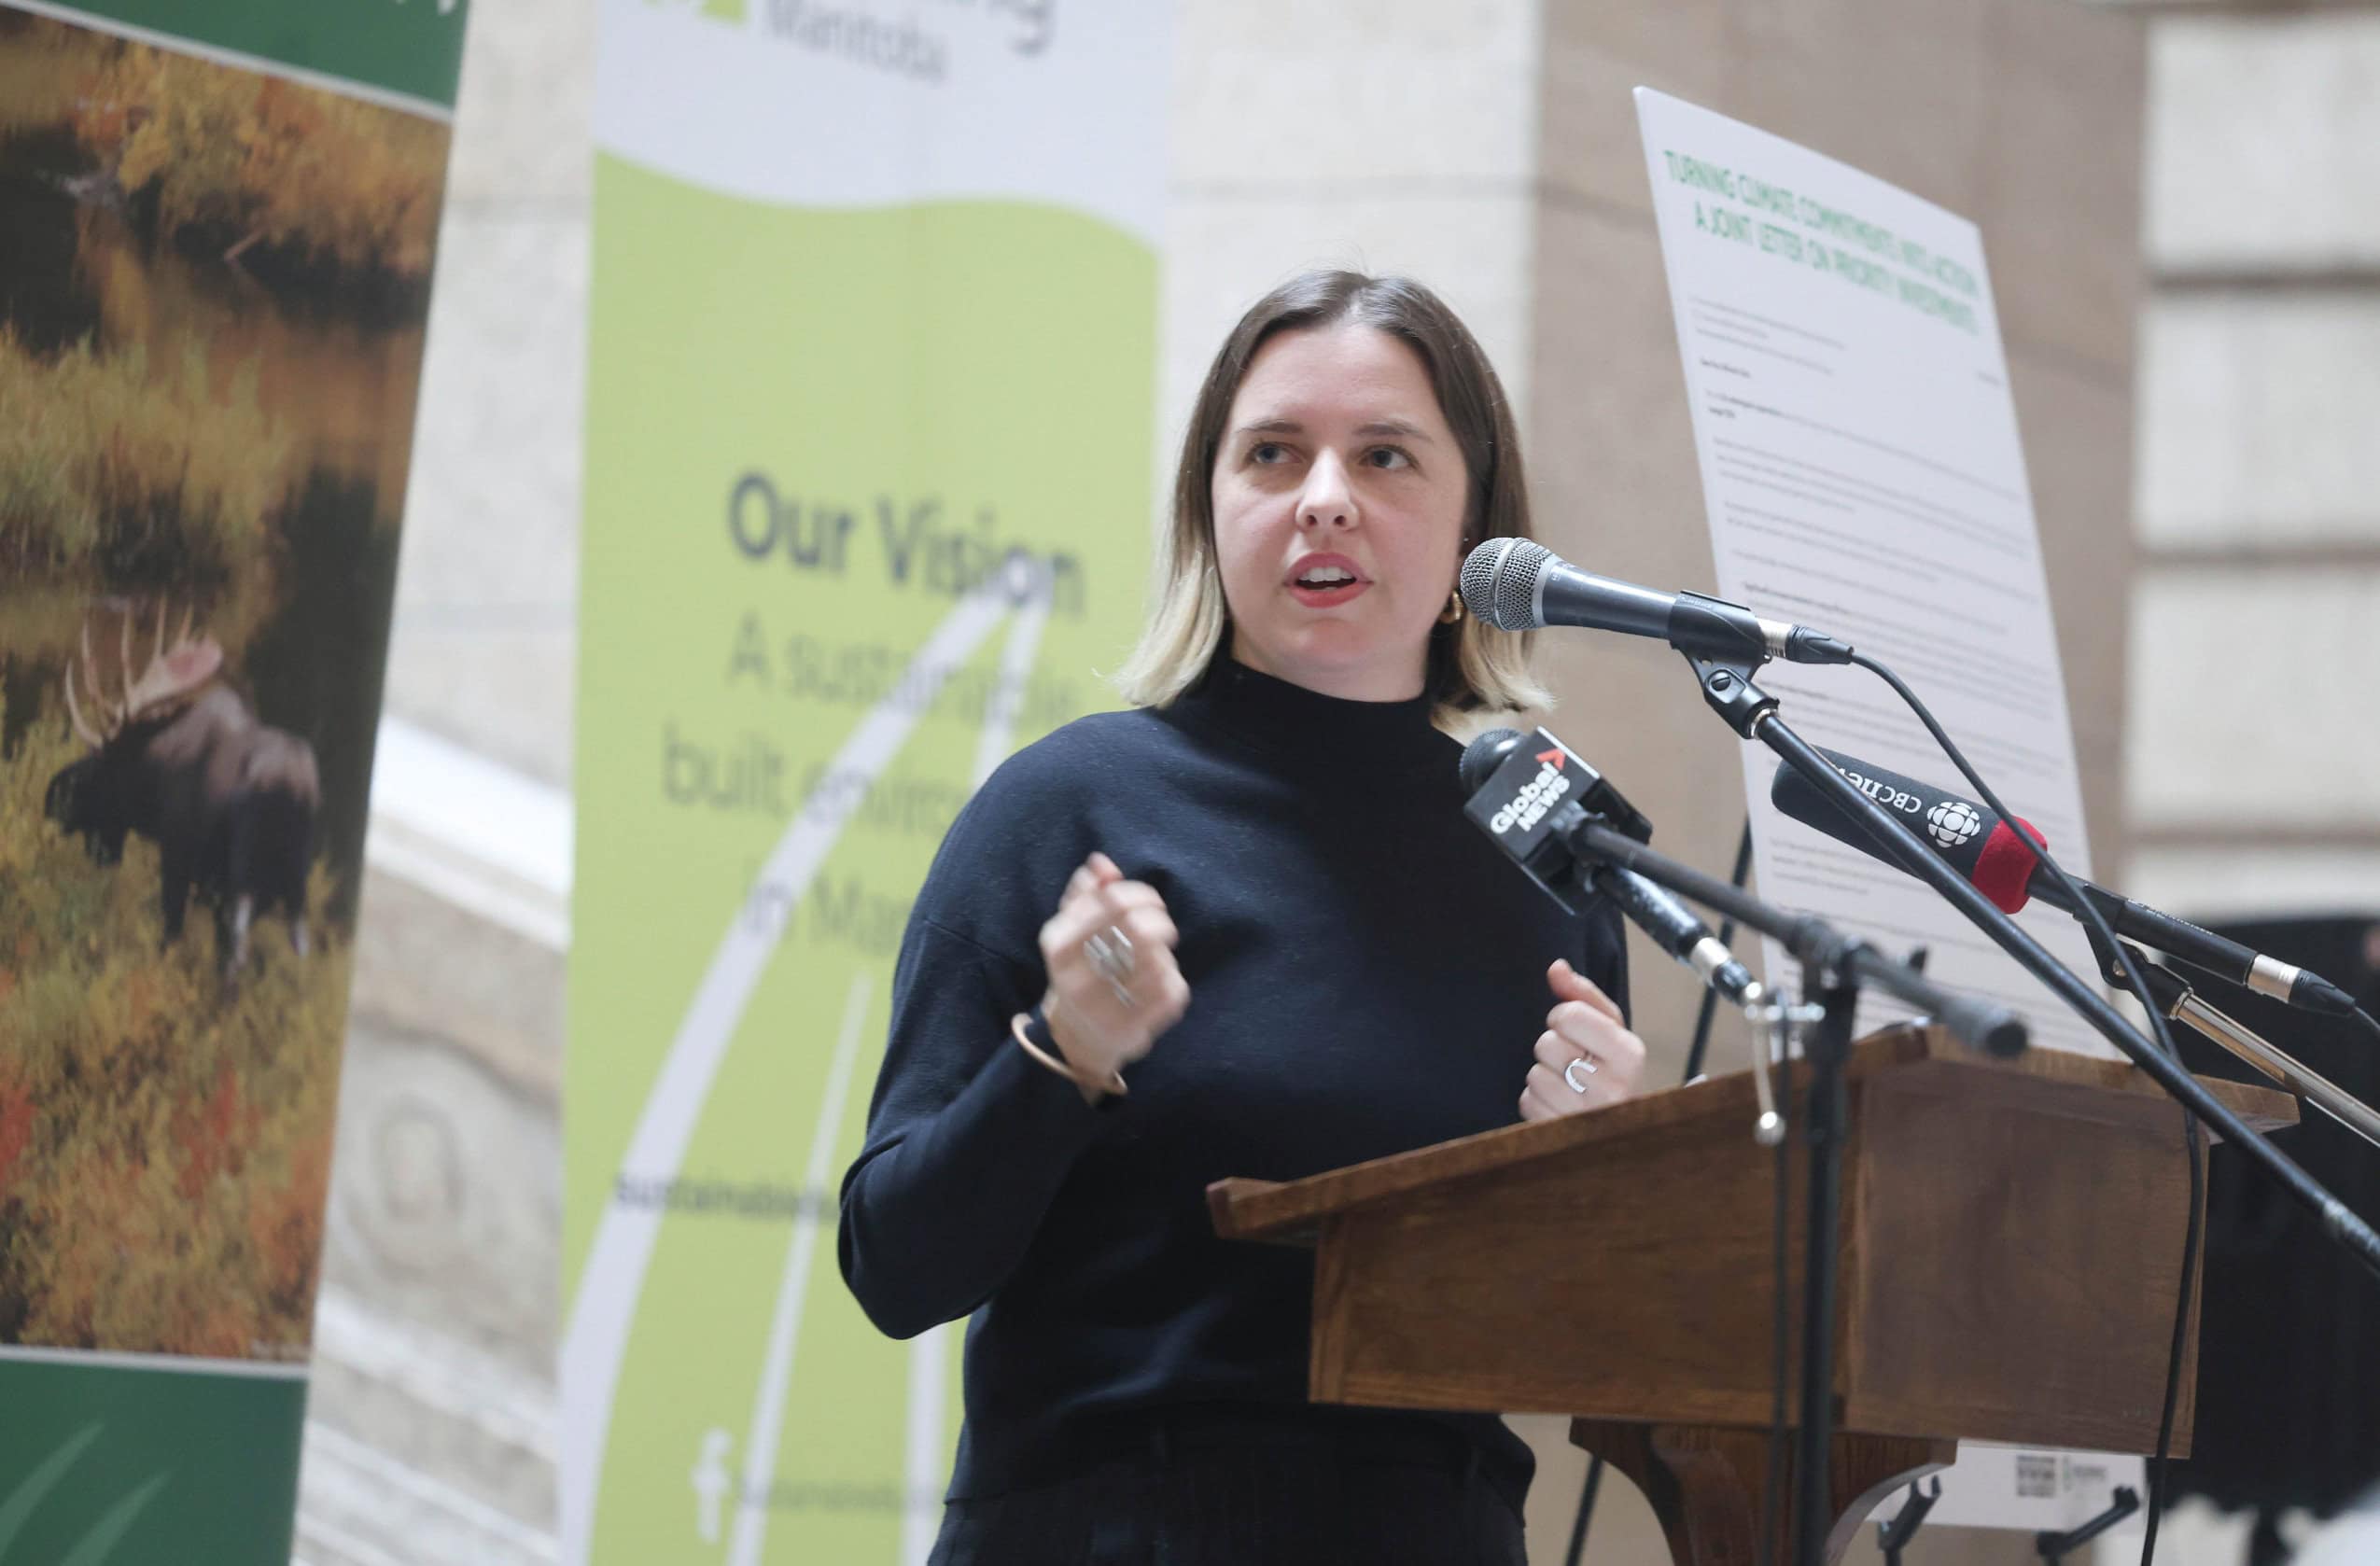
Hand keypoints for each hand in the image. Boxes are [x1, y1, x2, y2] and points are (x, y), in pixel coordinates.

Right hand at [1038, 852, 1189, 1093]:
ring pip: (1158, 960)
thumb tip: (1102, 863)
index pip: (1111, 902)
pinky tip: (1160, 978)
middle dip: (1159, 919)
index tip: (1149, 900)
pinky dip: (1172, 976)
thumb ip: (1084, 894)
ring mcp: (1104, 1008)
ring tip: (1156, 953)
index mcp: (1058, 946)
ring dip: (1164, 951)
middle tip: (1161, 923)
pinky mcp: (1132, 1028)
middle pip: (1140, 930)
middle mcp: (1076, 978)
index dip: (1139, 894)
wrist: (1076, 1036)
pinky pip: (1170, 989)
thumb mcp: (1069, 932)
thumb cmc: (1079, 971)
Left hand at [1520, 959, 1646, 1121]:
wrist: (1627, 1130)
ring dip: (1544, 1076)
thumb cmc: (1614, 1071)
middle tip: (1575, 1063)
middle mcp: (1613, 1086)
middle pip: (1547, 1043)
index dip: (1563, 1018)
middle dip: (1553, 1048)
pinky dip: (1536, 1100)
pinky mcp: (1562, 1135)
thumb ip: (1582, 995)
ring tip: (1570, 1085)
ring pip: (1534, 1074)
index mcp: (1630, 1053)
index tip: (1576, 1032)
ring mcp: (1587, 1117)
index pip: (1567, 1015)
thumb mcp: (1610, 1030)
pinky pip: (1527, 1101)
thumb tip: (1556, 967)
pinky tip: (1559, 1104)